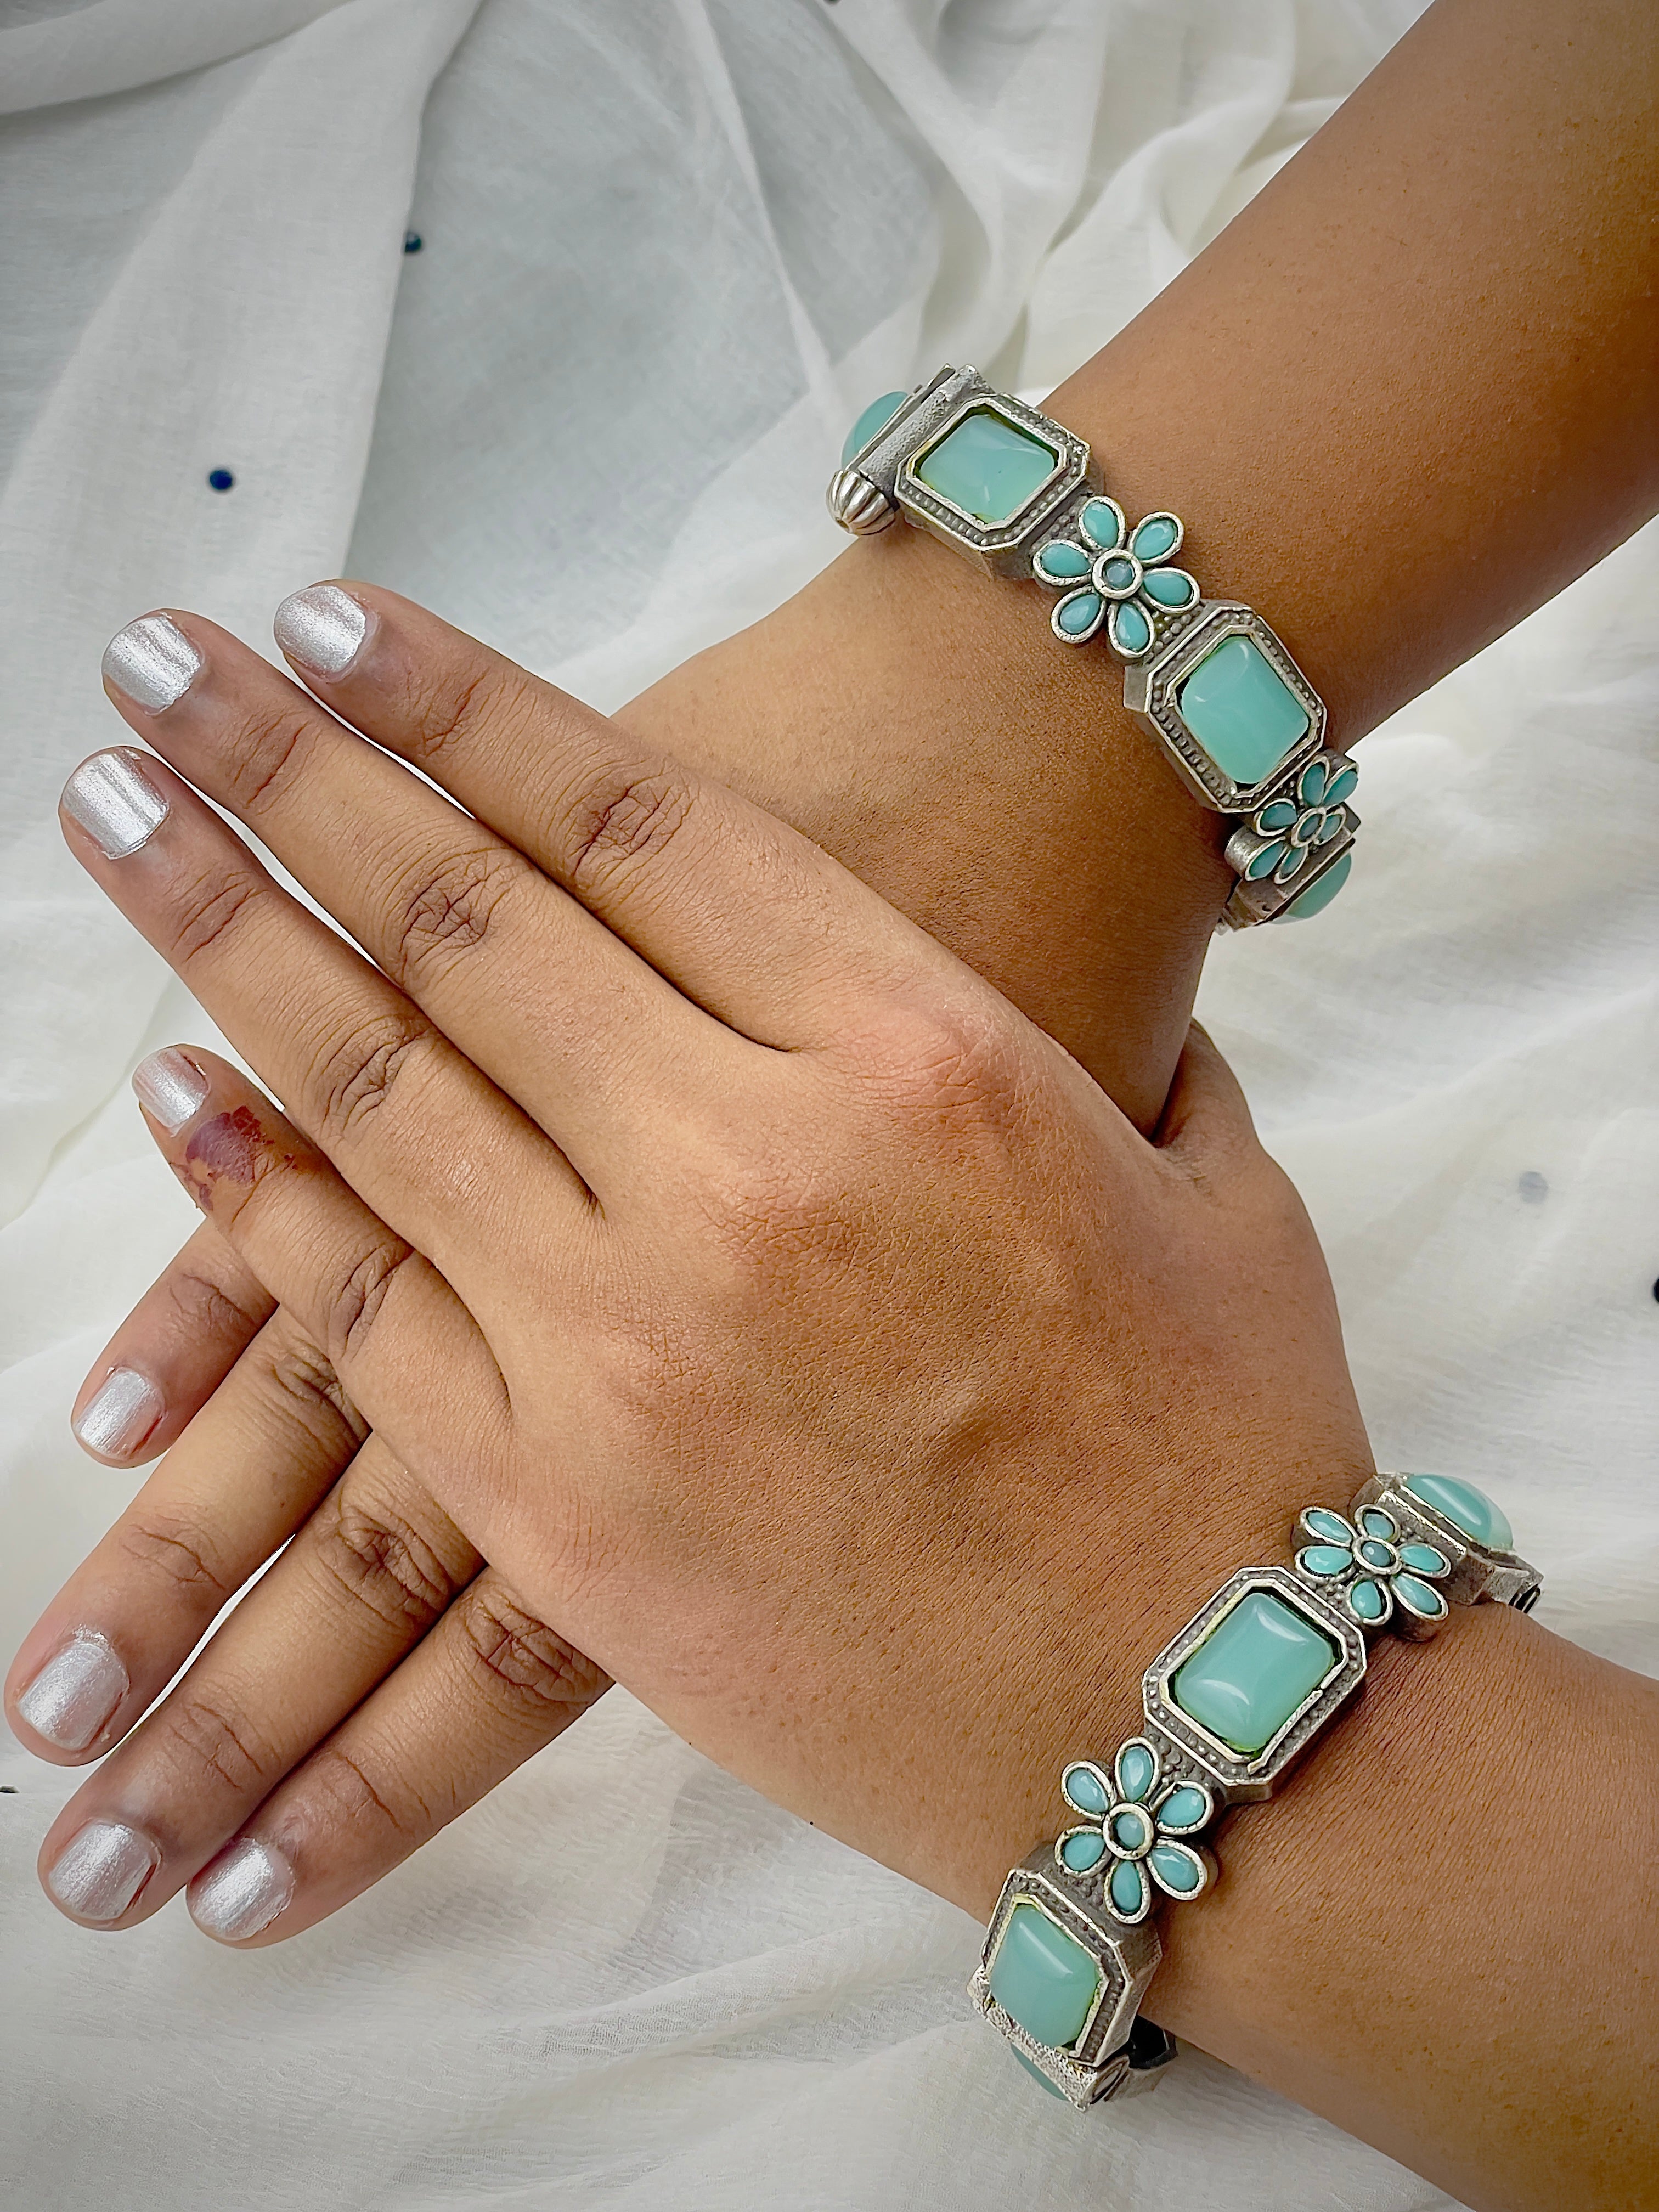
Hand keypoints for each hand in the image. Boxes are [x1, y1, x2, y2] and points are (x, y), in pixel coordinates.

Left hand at [15, 587, 1364, 1942]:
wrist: (1204, 1732)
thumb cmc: (1233, 1449)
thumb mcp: (1207, 1186)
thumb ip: (1099, 1061)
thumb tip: (1048, 997)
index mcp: (920, 1053)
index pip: (634, 824)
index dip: (460, 706)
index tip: (326, 622)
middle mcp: (751, 1164)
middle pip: (468, 922)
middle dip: (286, 772)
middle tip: (155, 672)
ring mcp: (632, 1340)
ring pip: (376, 1092)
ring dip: (223, 938)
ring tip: (111, 820)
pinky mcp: (562, 1508)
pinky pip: (366, 1317)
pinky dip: (258, 1202)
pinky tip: (181, 1098)